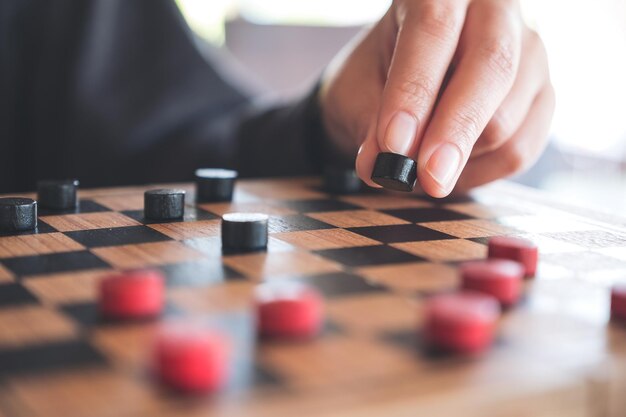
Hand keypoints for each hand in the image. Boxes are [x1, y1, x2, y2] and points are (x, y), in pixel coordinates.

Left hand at [320, 0, 554, 196]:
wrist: (403, 88)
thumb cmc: (375, 80)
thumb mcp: (357, 93)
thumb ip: (370, 125)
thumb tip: (385, 167)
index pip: (433, 30)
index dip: (414, 91)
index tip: (394, 145)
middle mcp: (494, 11)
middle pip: (491, 66)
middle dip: (454, 132)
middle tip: (426, 178)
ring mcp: (527, 52)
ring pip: (507, 118)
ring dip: (458, 160)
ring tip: (419, 169)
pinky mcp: (542, 96)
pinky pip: (520, 149)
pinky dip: (479, 173)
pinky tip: (450, 169)